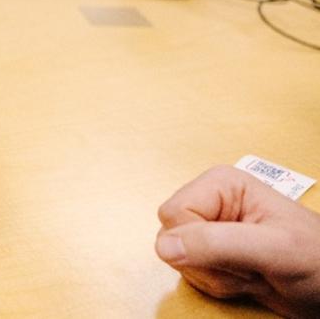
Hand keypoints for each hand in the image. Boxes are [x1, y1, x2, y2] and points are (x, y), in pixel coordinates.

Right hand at [156, 165, 319, 317]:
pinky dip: (215, 285)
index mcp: (220, 185)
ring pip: (176, 257)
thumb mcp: (273, 249)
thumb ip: (218, 244)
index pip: (173, 215)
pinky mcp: (210, 251)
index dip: (196, 243)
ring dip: (214, 277)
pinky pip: (188, 272)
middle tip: (246, 264)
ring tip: (250, 271)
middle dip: (206, 263)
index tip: (236, 253)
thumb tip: (165, 246)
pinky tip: (244, 278)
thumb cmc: (317, 259)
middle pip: (170, 236)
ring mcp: (208, 227)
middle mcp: (210, 202)